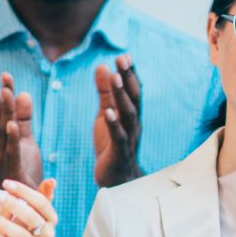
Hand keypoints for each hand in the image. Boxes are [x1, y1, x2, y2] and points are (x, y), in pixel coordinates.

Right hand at [0, 73, 41, 188]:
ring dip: (5, 114)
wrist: (27, 204)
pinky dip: (12, 139)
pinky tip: (13, 125)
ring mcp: (2, 160)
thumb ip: (25, 119)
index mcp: (0, 139)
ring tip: (8, 94)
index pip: (3, 113)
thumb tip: (23, 92)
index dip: (5, 95)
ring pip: (4, 134)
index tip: (7, 76)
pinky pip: (11, 154)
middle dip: (4, 99)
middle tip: (6, 80)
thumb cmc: (23, 171)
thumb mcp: (26, 141)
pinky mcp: (11, 172)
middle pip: (1, 120)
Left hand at [92, 56, 143, 187]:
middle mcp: (133, 124)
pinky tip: (106, 112)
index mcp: (130, 115)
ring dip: (122, 96)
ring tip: (115, 78)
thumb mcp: (105, 114)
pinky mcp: (119, 152)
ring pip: (127, 114)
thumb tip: (102, 66)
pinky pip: (118, 136)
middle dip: (128, 78)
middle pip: (133, 98)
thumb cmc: (112, 145)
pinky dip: (113, 124)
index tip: (124, 56)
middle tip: (122, 59)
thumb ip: (104, 92)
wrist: (117, 180)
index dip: (129, 74)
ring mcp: (128, 138)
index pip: (132, 90)